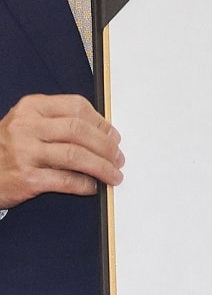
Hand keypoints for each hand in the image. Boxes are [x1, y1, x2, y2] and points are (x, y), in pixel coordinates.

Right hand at [0, 94, 123, 207]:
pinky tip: (93, 187)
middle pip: (80, 131)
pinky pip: (66, 180)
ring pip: (77, 155)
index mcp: (31, 107)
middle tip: (118, 159)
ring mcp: (25, 152)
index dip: (102, 123)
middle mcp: (26, 127)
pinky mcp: (26, 178)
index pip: (77, 107)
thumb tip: (104, 133)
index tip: (114, 136)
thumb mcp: (28, 124)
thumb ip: (59, 122)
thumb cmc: (9, 148)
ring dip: (102, 167)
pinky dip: (85, 185)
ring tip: (113, 175)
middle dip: (107, 147)